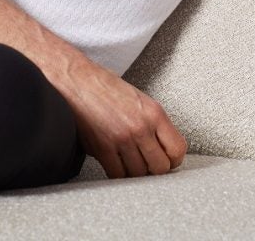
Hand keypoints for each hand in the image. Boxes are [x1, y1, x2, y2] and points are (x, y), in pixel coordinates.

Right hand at [57, 61, 186, 177]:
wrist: (77, 80)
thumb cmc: (106, 86)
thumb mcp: (139, 99)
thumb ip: (153, 123)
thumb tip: (161, 148)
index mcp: (154, 112)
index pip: (177, 149)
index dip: (174, 160)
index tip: (168, 160)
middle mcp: (140, 127)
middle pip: (160, 167)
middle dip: (155, 168)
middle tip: (148, 163)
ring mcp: (121, 139)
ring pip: (139, 174)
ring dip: (136, 172)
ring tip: (131, 162)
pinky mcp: (102, 148)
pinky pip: (118, 174)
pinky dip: (118, 173)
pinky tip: (116, 163)